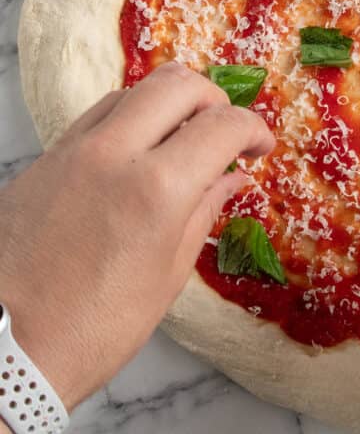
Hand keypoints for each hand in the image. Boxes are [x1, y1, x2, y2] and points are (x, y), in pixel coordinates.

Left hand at [0, 63, 273, 433]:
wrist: (4, 349)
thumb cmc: (93, 329)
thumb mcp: (166, 276)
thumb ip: (203, 213)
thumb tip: (231, 178)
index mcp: (156, 189)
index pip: (222, 126)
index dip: (253, 130)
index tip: (259, 148)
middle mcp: (113, 153)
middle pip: (178, 84)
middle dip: (214, 100)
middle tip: (224, 134)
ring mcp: (72, 150)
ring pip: (135, 90)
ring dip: (170, 104)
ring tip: (181, 142)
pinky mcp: (44, 159)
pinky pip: (97, 115)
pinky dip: (130, 118)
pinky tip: (138, 153)